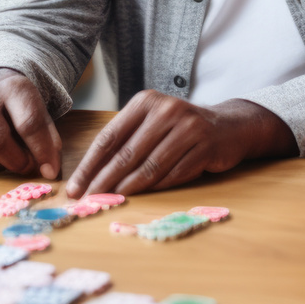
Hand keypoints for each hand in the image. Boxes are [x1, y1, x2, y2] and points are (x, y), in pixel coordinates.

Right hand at [0, 68, 61, 178]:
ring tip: (5, 157)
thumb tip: (49, 171)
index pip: (28, 123)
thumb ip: (48, 139)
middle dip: (15, 161)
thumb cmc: (20, 106)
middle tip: (26, 166)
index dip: (41, 152)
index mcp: (13, 87)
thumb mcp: (40, 113)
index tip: (49, 171)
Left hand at [65, 92, 294, 197]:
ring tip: (111, 202)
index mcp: (146, 101)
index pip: (110, 136)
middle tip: (88, 200)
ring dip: (128, 189)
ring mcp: (188, 127)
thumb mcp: (152, 123)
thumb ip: (126, 141)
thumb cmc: (180, 128)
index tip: (76, 186)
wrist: (228, 126)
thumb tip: (92, 174)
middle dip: (104, 181)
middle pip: (127, 154)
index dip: (90, 164)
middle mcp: (166, 110)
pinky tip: (142, 197)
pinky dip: (156, 188)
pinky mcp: (205, 146)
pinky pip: (173, 174)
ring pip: (150, 166)